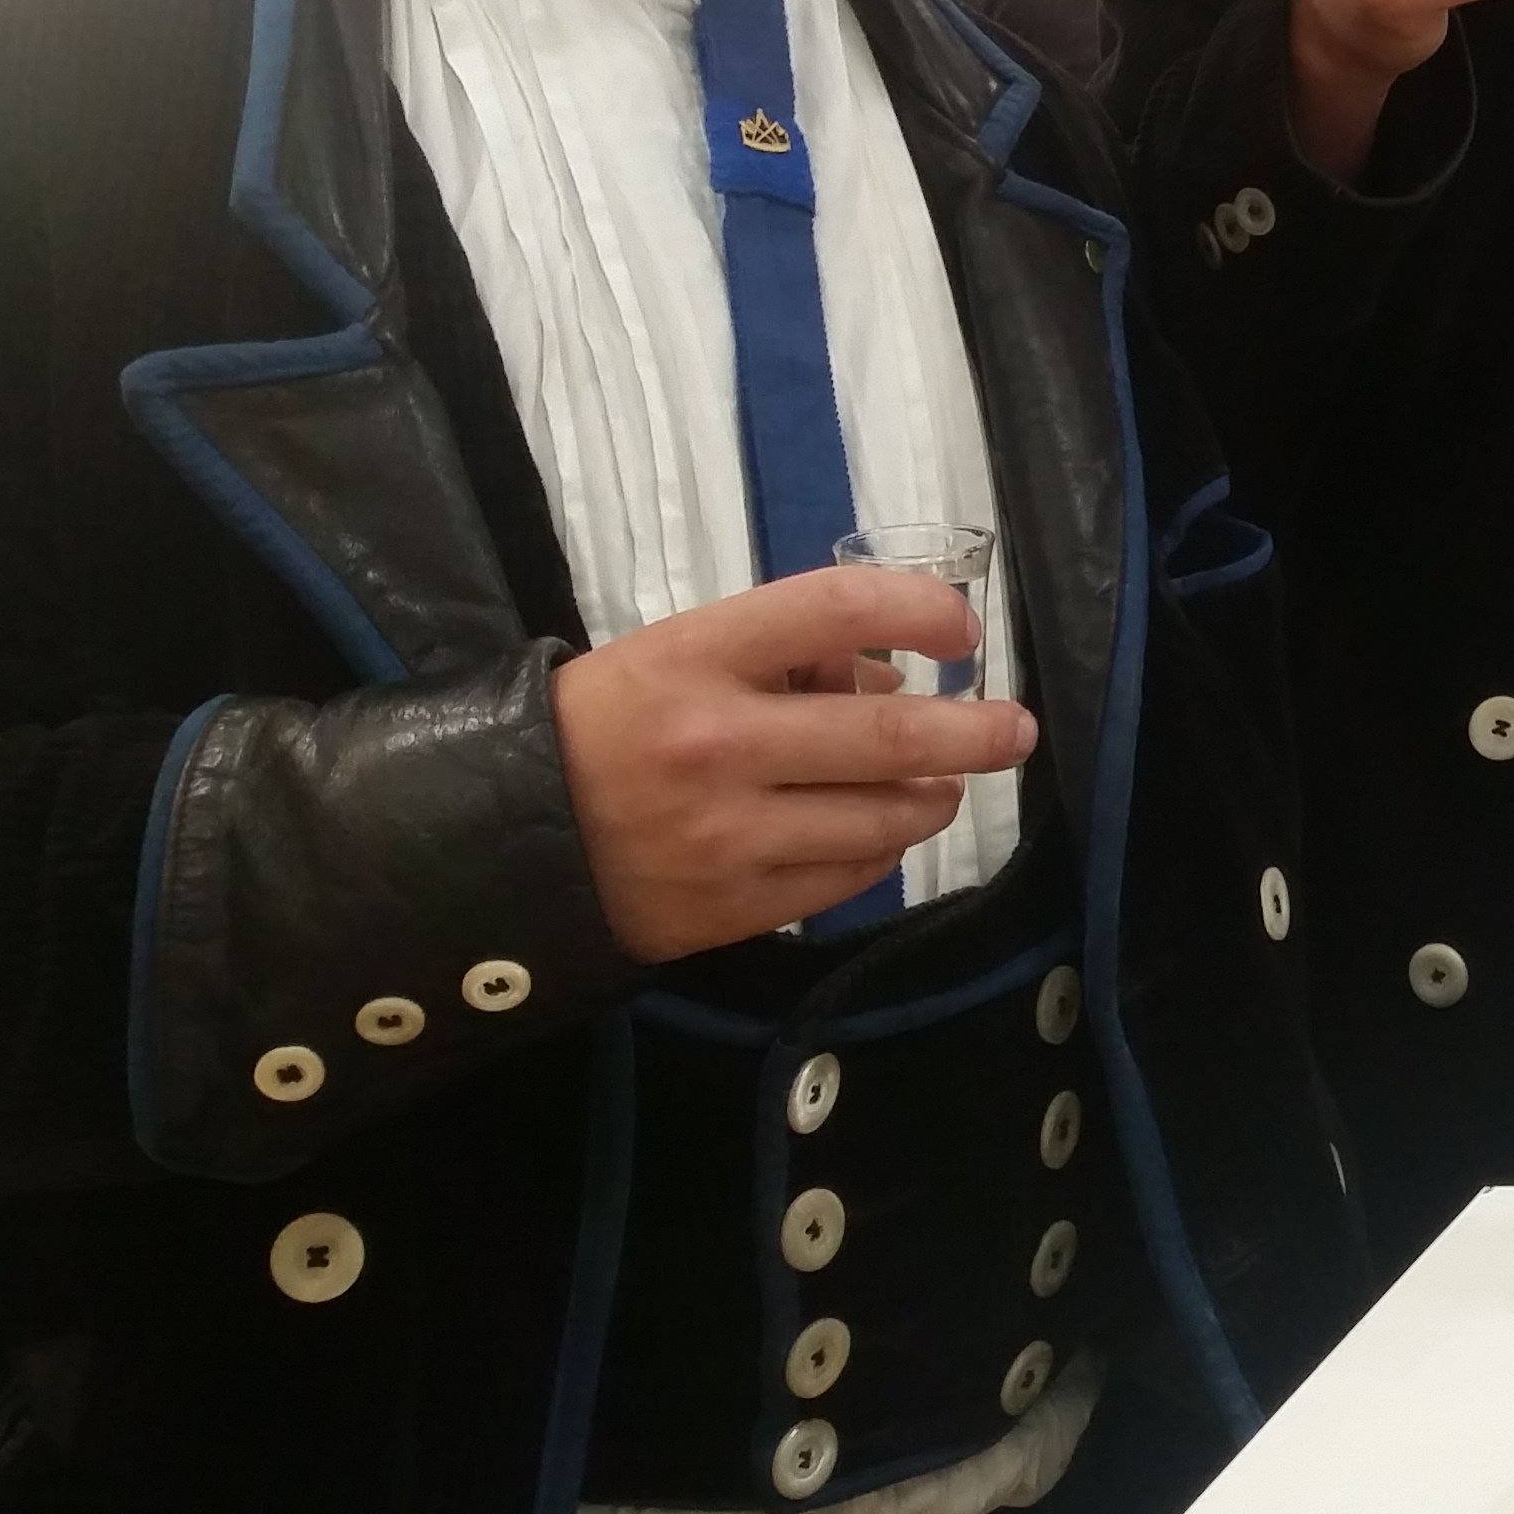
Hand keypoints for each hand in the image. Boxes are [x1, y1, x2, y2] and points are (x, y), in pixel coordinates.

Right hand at [549, 568, 1035, 961]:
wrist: (498, 841)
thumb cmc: (601, 728)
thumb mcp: (674, 656)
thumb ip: (783, 656)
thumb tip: (894, 679)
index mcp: (697, 657)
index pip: (839, 608)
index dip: (921, 609)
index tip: (962, 630)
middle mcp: (719, 743)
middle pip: (890, 731)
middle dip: (975, 731)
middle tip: (1014, 729)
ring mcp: (728, 833)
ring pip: (884, 814)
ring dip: (934, 795)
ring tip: (942, 783)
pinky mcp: (732, 906)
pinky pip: (847, 875)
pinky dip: (882, 848)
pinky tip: (880, 831)